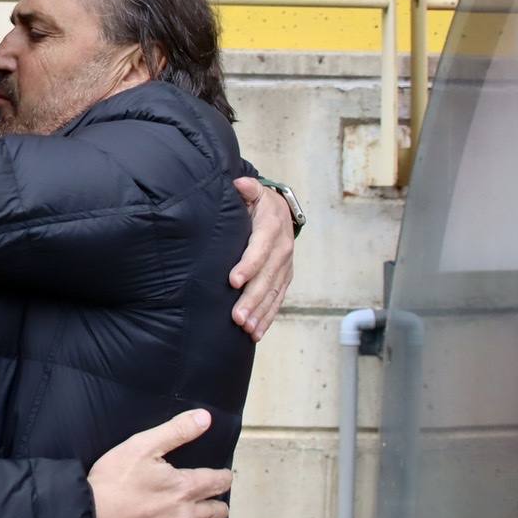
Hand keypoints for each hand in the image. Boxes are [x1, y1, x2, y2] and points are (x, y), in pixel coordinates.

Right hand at [89, 410, 231, 517]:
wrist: (89, 517)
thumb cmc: (113, 481)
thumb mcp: (141, 446)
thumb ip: (176, 431)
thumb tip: (204, 418)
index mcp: (183, 487)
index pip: (218, 482)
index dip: (223, 477)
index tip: (223, 476)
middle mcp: (186, 516)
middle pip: (217, 510)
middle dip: (218, 500)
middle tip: (214, 497)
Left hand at [229, 177, 294, 340]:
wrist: (281, 210)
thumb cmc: (258, 203)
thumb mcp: (253, 191)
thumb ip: (247, 189)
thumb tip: (240, 184)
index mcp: (271, 228)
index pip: (260, 249)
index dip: (248, 265)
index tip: (233, 280)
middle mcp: (282, 250)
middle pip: (266, 278)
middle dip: (252, 299)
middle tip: (237, 317)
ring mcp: (284, 267)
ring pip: (273, 293)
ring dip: (259, 312)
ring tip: (245, 329)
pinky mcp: (284, 278)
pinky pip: (277, 300)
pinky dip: (267, 317)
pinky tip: (255, 333)